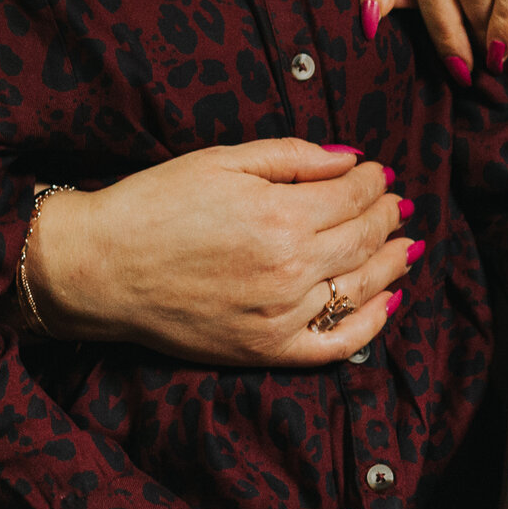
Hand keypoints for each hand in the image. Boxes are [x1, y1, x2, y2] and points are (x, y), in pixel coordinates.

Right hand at [26, 140, 414, 367]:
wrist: (102, 268)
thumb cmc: (154, 204)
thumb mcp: (221, 162)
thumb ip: (292, 158)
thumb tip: (351, 159)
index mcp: (281, 217)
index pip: (353, 197)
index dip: (373, 182)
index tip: (379, 173)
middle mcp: (290, 270)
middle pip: (364, 240)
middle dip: (387, 216)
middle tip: (397, 204)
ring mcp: (282, 316)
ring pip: (361, 289)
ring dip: (392, 263)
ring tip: (406, 246)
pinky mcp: (267, 350)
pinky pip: (337, 343)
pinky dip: (371, 323)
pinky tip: (388, 302)